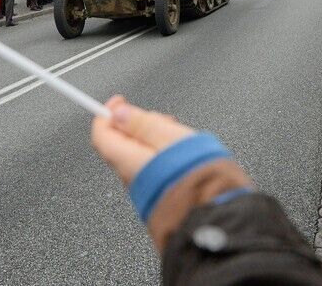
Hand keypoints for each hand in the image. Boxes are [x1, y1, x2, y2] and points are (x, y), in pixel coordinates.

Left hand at [92, 96, 251, 251]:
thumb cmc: (199, 178)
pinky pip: (154, 172)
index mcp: (129, 162)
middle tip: (159, 117)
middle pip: (122, 145)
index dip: (108, 114)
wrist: (219, 218)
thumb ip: (142, 123)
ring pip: (140, 158)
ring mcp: (146, 192)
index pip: (102, 135)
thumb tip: (119, 113)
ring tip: (179, 135)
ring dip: (153, 141)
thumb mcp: (171, 137)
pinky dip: (162, 158)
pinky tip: (182, 155)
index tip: (119, 101)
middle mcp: (133, 180)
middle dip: (137, 126)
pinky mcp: (161, 199)